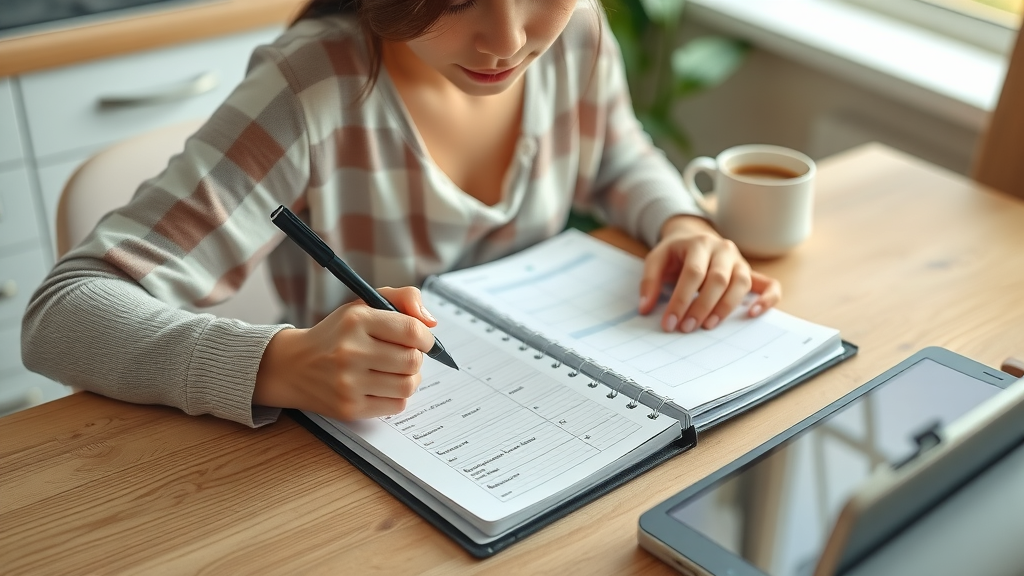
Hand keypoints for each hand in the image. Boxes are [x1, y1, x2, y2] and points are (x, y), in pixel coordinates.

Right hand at [254, 286, 436, 419]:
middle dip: (416, 358)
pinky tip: (383, 386)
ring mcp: (348, 383)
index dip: (426, 338)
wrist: (293, 365)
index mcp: (356, 320)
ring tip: (395, 371)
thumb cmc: (337, 333)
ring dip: (409, 379)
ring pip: (408, 386)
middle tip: (404, 355)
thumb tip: (431, 322)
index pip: (411, 331)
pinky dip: (397, 396)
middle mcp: (350, 351)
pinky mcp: (349, 408)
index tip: (422, 340)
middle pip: (412, 361)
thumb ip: (404, 299)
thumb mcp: (364, 304)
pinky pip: (396, 406)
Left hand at [639, 216, 781, 331]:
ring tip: (708, 326)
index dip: (681, 300)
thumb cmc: (675, 253)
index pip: (693, 274)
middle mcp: (723, 249)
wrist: (693, 236)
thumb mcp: (656, 260)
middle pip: (718, 280)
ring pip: (741, 284)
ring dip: (725, 308)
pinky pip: (769, 284)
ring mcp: (740, 260)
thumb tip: (645, 309)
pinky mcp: (750, 272)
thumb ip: (649, 282)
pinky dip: (767, 299)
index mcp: (699, 243)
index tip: (669, 323)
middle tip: (687, 328)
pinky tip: (754, 313)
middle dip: (701, 307)